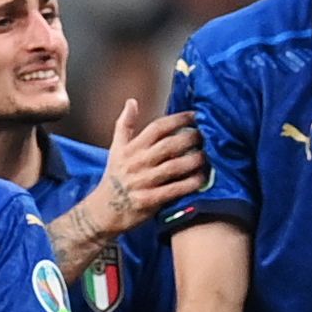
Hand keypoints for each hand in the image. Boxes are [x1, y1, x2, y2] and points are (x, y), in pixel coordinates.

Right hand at [91, 98, 207, 236]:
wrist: (103, 210)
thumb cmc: (114, 176)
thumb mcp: (116, 148)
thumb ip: (124, 125)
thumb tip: (131, 101)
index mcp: (131, 148)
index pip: (157, 128)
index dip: (177, 119)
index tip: (195, 115)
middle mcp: (137, 163)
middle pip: (168, 145)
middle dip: (190, 138)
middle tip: (207, 135)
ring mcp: (143, 182)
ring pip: (173, 167)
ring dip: (193, 160)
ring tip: (208, 156)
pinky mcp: (148, 201)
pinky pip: (173, 190)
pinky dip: (189, 184)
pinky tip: (202, 179)